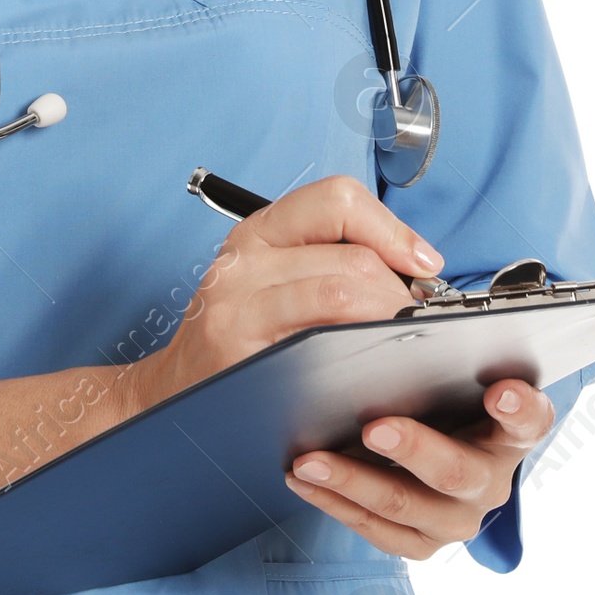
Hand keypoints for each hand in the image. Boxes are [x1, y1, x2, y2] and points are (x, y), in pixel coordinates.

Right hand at [134, 175, 444, 408]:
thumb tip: (413, 267)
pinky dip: (359, 351)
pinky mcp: (239, 348)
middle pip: (352, 255)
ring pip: (342, 291)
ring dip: (387, 320)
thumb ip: (325, 260)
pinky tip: (367, 366)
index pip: (337, 199)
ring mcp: (238, 303)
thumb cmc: (235, 340)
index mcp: (258, 231)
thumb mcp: (267, 280)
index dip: (392, 228)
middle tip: (416, 323)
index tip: (423, 262)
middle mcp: (244, 259)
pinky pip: (320, 340)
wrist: (171, 395)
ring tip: (396, 344)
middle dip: (401, 292)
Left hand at [283, 378, 555, 558]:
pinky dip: (335, 504)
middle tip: (372, 427)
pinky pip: (377, 531)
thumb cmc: (443, 399)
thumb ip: (441, 358)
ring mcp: (457, 519)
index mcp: (510, 433)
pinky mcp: (423, 543)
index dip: (518, 407)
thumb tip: (394, 325)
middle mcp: (491, 481)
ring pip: (406, 506)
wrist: (440, 446)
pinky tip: (301, 480)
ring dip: (352, 482)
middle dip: (413, 448)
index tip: (498, 391)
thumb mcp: (453, 376)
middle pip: (457, 470)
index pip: (530, 419)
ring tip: (309, 460)